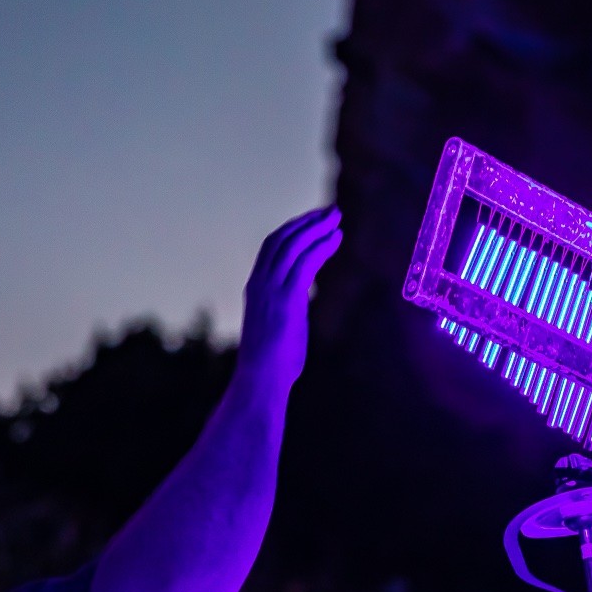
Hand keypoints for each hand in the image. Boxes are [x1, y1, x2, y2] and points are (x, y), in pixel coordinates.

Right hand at [238, 206, 342, 394]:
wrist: (260, 380)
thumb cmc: (271, 365)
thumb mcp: (276, 330)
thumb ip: (285, 313)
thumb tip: (296, 313)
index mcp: (255, 288)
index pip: (271, 247)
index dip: (293, 230)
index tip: (313, 222)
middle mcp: (259, 283)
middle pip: (281, 239)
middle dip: (306, 221)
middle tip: (330, 211)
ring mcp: (270, 289)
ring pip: (293, 245)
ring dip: (316, 228)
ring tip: (336, 218)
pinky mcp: (286, 298)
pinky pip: (305, 262)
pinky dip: (322, 246)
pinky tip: (337, 239)